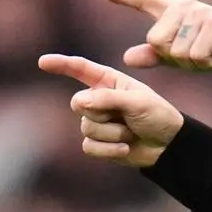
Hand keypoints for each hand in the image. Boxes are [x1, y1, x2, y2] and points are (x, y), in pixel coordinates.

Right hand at [37, 54, 182, 168]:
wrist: (168, 145)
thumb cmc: (158, 116)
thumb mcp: (138, 102)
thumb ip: (108, 99)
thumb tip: (78, 102)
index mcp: (109, 82)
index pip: (80, 69)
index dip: (61, 65)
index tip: (43, 62)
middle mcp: (98, 100)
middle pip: (78, 104)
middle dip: (102, 113)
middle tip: (127, 117)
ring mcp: (96, 122)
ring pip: (86, 128)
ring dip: (113, 134)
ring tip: (131, 132)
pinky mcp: (97, 143)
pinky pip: (89, 147)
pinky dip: (110, 149)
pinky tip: (126, 148)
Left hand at [101, 0, 211, 71]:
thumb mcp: (180, 54)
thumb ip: (155, 55)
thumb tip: (127, 59)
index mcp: (172, 9)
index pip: (144, 0)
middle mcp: (183, 6)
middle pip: (156, 41)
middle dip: (172, 57)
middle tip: (192, 54)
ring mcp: (199, 13)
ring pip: (178, 51)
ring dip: (192, 62)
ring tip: (206, 53)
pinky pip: (195, 54)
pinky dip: (204, 63)